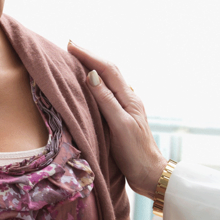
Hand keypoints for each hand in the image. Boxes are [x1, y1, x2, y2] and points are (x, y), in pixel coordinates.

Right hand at [67, 42, 169, 199]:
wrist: (149, 174)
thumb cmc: (135, 153)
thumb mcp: (120, 125)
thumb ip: (106, 100)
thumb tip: (92, 75)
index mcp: (129, 98)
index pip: (107, 69)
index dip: (89, 56)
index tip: (70, 45)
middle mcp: (128, 99)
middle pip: (109, 70)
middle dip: (90, 57)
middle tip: (70, 47)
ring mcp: (126, 108)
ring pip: (108, 80)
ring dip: (93, 67)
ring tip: (77, 60)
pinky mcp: (122, 118)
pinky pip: (107, 93)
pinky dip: (96, 83)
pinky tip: (89, 85)